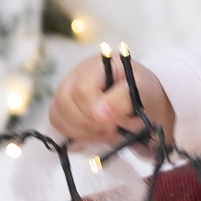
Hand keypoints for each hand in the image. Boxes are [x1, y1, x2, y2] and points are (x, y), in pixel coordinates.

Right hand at [48, 54, 175, 150]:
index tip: (115, 124)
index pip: (82, 90)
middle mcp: (76, 75)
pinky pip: (58, 124)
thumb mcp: (142, 92)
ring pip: (57, 115)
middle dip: (88, 124)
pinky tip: (95, 134)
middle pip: (64, 102)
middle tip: (112, 130)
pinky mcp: (64, 108)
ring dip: (82, 132)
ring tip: (106, 132)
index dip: (95, 111)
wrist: (143, 102)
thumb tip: (99, 114)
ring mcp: (66, 91)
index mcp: (97, 65)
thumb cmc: (143, 93)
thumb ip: (123, 99)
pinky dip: (75, 134)